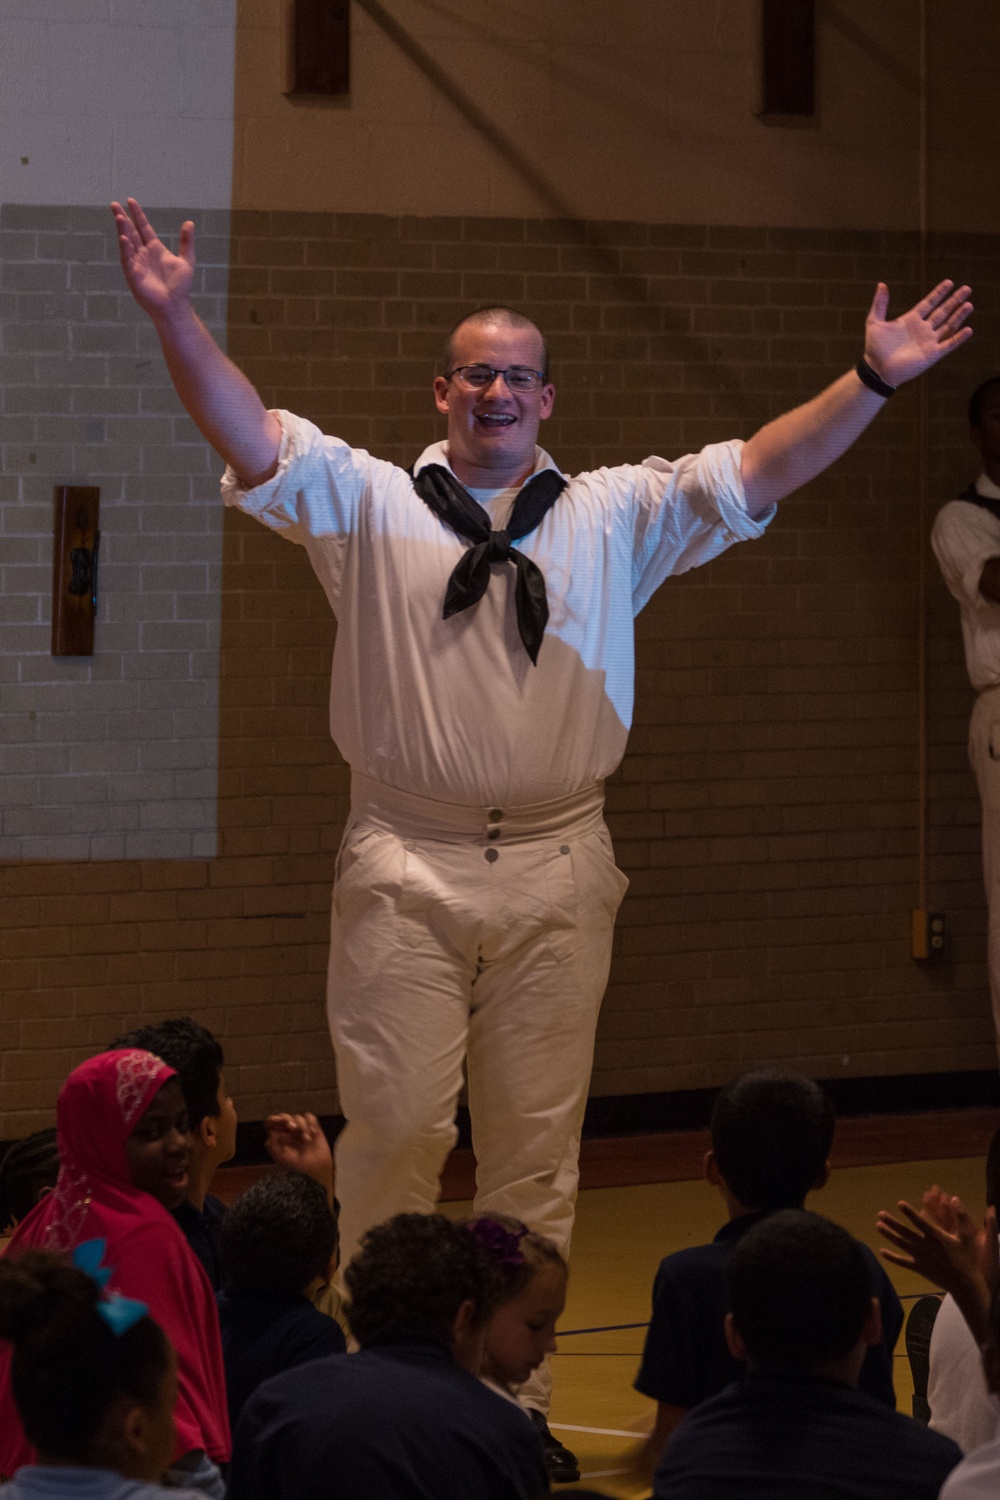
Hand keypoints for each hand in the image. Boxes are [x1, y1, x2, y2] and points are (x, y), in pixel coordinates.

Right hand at [111, 197, 194, 322]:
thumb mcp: (187, 261)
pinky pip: (127, 258)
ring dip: (123, 229)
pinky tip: (124, 237)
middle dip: (123, 218)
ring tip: (119, 216)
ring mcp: (137, 263)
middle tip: (114, 204)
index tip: (130, 201)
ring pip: (128, 242)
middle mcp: (144, 254)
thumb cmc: (181, 287)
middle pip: (131, 231)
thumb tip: (189, 222)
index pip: (143, 228)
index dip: (138, 215)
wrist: (175, 306)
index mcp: (155, 249)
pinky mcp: (133, 274)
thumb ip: (186, 242)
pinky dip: (125, 248)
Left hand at [264, 1112, 333, 1203]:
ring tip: (307, 1140)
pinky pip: (310, 1117)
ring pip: (298, 1117)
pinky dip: (311, 1123)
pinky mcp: (312, 1126)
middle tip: (293, 1128)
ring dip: (302, 1126)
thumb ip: (273, 1146)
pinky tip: (313, 1133)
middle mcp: (288, 1130)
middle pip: (284, 1116)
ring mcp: (300, 1127)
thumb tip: (271, 1132)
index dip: (272, 1119)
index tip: (277, 1121)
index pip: (271, 1124)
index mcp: (278, 1136)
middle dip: (288, 1120)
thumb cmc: (297, 1164)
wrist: (316, 1168)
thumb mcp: (282, 1158)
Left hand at [863, 279, 972, 386]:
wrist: (877, 370)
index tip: (949, 282)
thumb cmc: (874, 348)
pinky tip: (968, 330)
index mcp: (911, 320)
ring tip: (969, 304)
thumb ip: (880, 304)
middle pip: (943, 312)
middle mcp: (923, 329)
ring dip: (959, 316)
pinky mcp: (932, 355)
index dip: (939, 293)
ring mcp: (928, 342)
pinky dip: (958, 338)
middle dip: (955, 300)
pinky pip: (948, 345)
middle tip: (967, 288)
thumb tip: (881, 284)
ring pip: (948, 326)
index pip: (929, 303)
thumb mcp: (874, 322)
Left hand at [876, 1191, 984, 1295]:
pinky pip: (903, 1262)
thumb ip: (961, 1217)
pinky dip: (892, 1257)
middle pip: (905, 1232)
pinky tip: (882, 1251)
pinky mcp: (919, 1268)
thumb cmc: (967, 1259)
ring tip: (878, 1226)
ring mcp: (920, 1258)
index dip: (910, 1213)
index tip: (899, 1203)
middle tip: (880, 1214)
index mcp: (936, 1237)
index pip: (920, 1222)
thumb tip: (954, 1198)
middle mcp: (925, 1246)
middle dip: (892, 1222)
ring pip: (901, 1244)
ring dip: (889, 1235)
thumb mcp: (967, 1237)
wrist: (965, 1284)